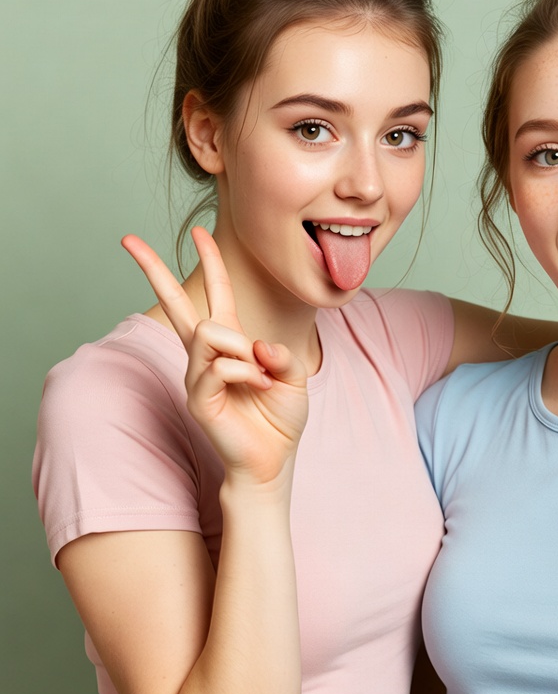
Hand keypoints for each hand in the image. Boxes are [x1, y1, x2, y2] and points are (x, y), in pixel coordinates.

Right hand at [121, 227, 308, 486]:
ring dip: (242, 349)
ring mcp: (197, 375)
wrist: (273, 460)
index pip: (215, 294)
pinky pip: (220, 366)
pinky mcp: (198, 398)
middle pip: (175, 304)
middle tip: (128, 240)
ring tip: (261, 375)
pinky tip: (257, 387)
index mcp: (231, 344)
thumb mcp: (293, 377)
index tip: (200, 233)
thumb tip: (255, 345)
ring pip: (209, 333)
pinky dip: (246, 373)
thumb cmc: (279, 419)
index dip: (211, 262)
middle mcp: (207, 355)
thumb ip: (279, 355)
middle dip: (152, 270)